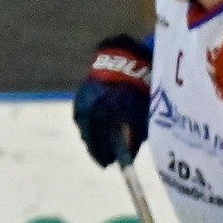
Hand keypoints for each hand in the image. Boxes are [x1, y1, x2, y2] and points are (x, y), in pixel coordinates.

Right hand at [73, 34, 151, 166]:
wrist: (129, 58)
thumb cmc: (139, 89)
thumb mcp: (140, 116)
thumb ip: (132, 138)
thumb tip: (127, 155)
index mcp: (100, 118)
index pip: (97, 144)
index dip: (103, 156)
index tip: (108, 164)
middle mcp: (87, 109)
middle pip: (89, 135)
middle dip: (98, 145)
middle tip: (107, 153)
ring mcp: (82, 99)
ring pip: (86, 123)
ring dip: (95, 131)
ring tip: (105, 136)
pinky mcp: (83, 90)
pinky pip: (86, 111)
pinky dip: (94, 118)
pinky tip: (102, 119)